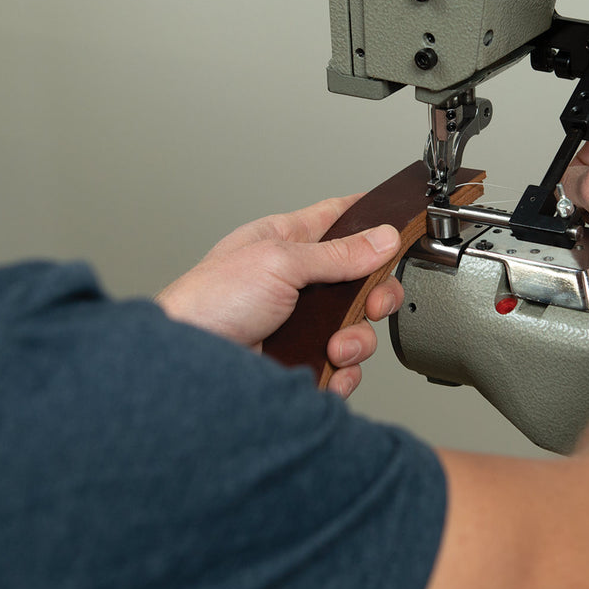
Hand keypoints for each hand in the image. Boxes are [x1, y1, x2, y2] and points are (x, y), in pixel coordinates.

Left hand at [155, 195, 403, 396]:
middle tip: (373, 303)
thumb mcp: (278, 262)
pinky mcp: (301, 360)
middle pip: (361, 279)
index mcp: (285, 241)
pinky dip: (343, 372)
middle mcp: (296, 280)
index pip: (339, 217)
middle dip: (376, 293)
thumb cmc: (208, 303)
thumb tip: (382, 238)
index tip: (403, 222)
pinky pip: (343, 366)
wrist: (185, 372)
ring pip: (357, 326)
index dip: (372, 216)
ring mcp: (299, 323)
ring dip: (356, 340)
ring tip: (334, 347)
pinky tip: (327, 369)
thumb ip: (337, 253)